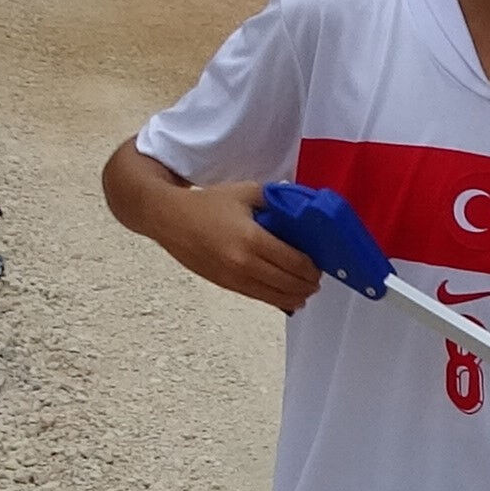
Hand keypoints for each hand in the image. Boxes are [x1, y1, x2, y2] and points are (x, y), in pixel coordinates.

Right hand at [167, 183, 322, 313]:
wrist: (169, 219)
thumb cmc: (206, 204)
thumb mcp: (246, 192)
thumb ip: (276, 200)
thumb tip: (301, 210)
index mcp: (252, 239)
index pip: (295, 262)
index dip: (312, 267)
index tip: (320, 263)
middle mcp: (245, 263)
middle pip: (289, 283)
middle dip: (308, 283)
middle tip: (317, 277)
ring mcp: (235, 278)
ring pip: (276, 297)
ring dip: (296, 295)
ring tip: (306, 289)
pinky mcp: (227, 286)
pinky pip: (259, 298)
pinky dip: (277, 299)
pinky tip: (287, 295)